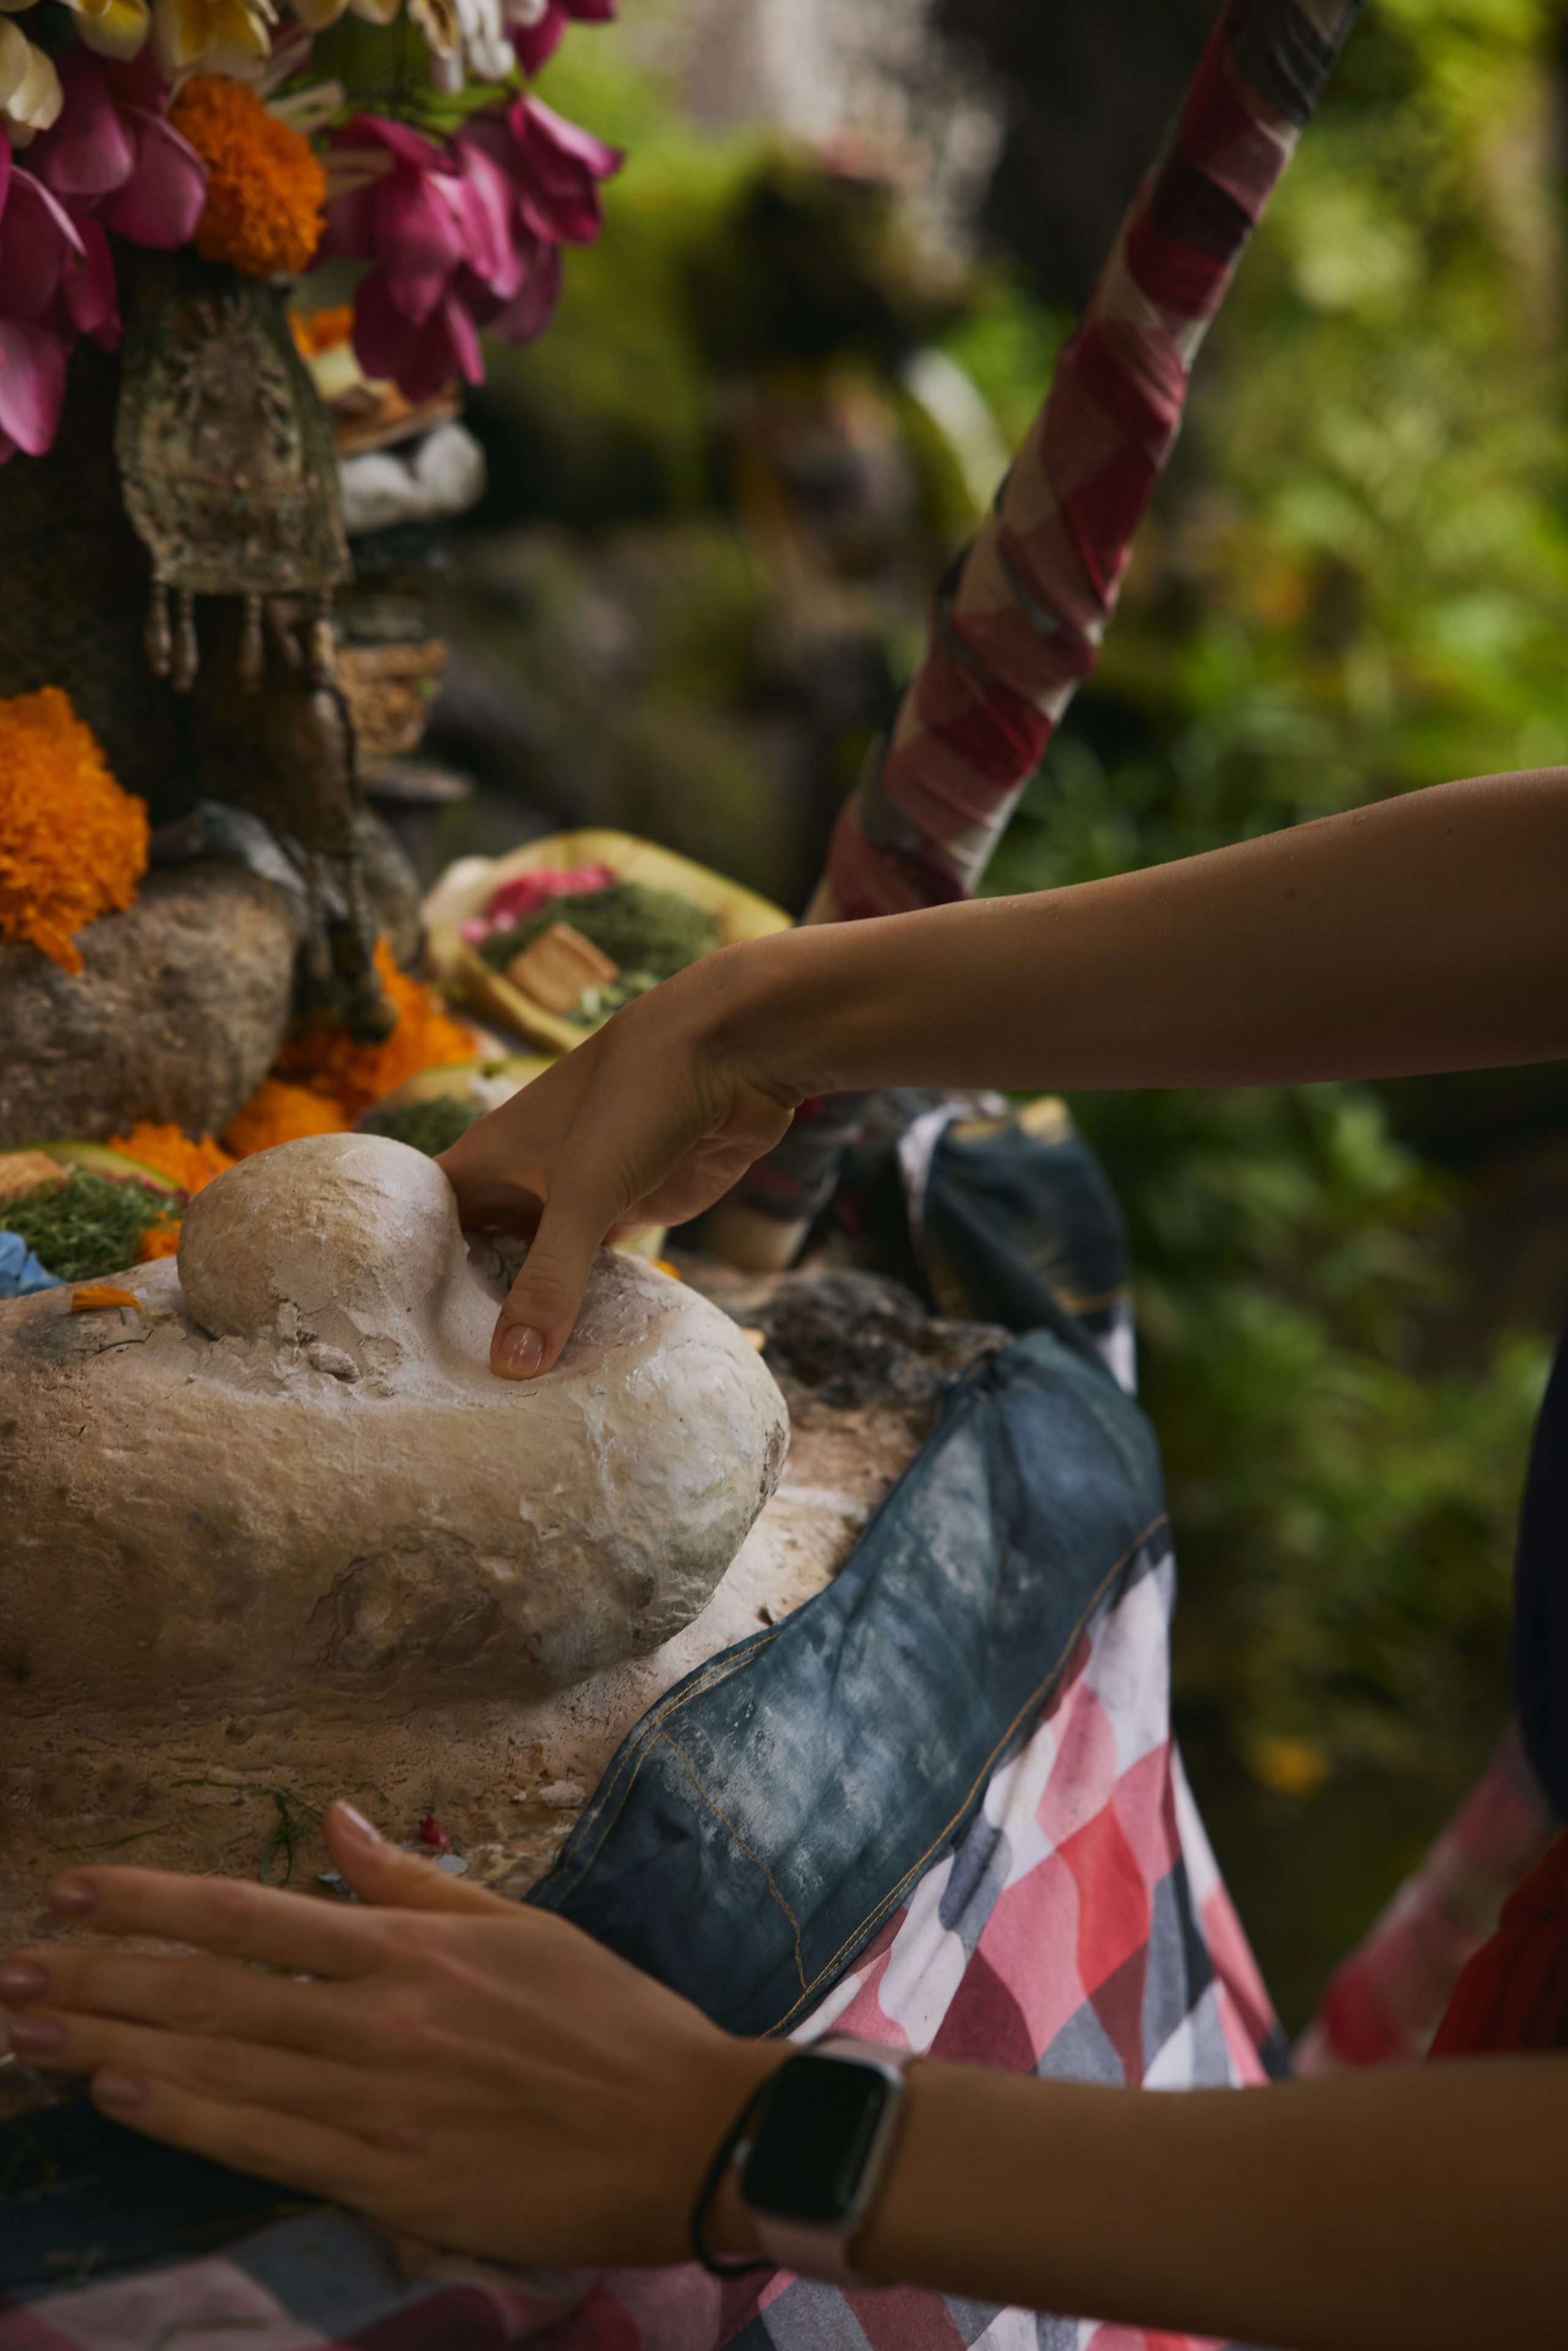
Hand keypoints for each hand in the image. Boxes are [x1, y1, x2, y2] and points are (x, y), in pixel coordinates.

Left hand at [0, 1801, 778, 2268]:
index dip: (155, 1903)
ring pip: (223, 2065)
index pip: (254, 1916)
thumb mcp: (520, 1927)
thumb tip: (332, 1819)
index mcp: (413, 1949)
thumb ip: (412, 1881)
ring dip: (116, 2045)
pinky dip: (186, 2118)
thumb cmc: (610, 2021)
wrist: (685, 2131)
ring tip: (34, 2029)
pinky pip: (266, 2144)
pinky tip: (121, 2097)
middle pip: (215, 1992)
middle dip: (104, 1976)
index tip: (77, 1890)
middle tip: (14, 1967)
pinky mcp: (388, 2180)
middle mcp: (381, 2016)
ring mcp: (379, 2102)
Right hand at [437, 947, 803, 1378]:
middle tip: (444, 1392)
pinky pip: (593, 1271)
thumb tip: (510, 1368)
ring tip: (501, 1393)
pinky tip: (573, 1357)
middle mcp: (523, 1181)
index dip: (404, 1276)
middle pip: (479, 1256)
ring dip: (529, 1314)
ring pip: (539, 1267)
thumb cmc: (638, 1098)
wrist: (730, 1051)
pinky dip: (584, 1305)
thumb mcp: (583, 1194)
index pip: (424, 1226)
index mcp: (486, 1162)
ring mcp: (577, 1198)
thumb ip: (548, 1280)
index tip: (387, 1343)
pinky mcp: (628, 1212)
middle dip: (468, 1312)